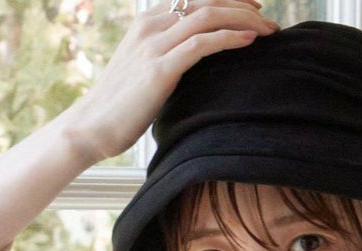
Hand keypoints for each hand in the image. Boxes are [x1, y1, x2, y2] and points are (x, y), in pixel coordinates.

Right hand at [66, 0, 279, 160]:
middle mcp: (151, 25)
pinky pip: (202, 44)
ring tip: (269, 31)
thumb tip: (196, 61)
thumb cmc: (120, 107)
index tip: (253, 8)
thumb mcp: (144, 70)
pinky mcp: (160, 69)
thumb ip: (168, 57)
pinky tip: (250, 41)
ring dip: (244, 19)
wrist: (91, 127)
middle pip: (207, 0)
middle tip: (270, 20)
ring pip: (208, 16)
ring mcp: (154, 45)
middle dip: (243, 6)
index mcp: (148, 21)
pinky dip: (230, 38)